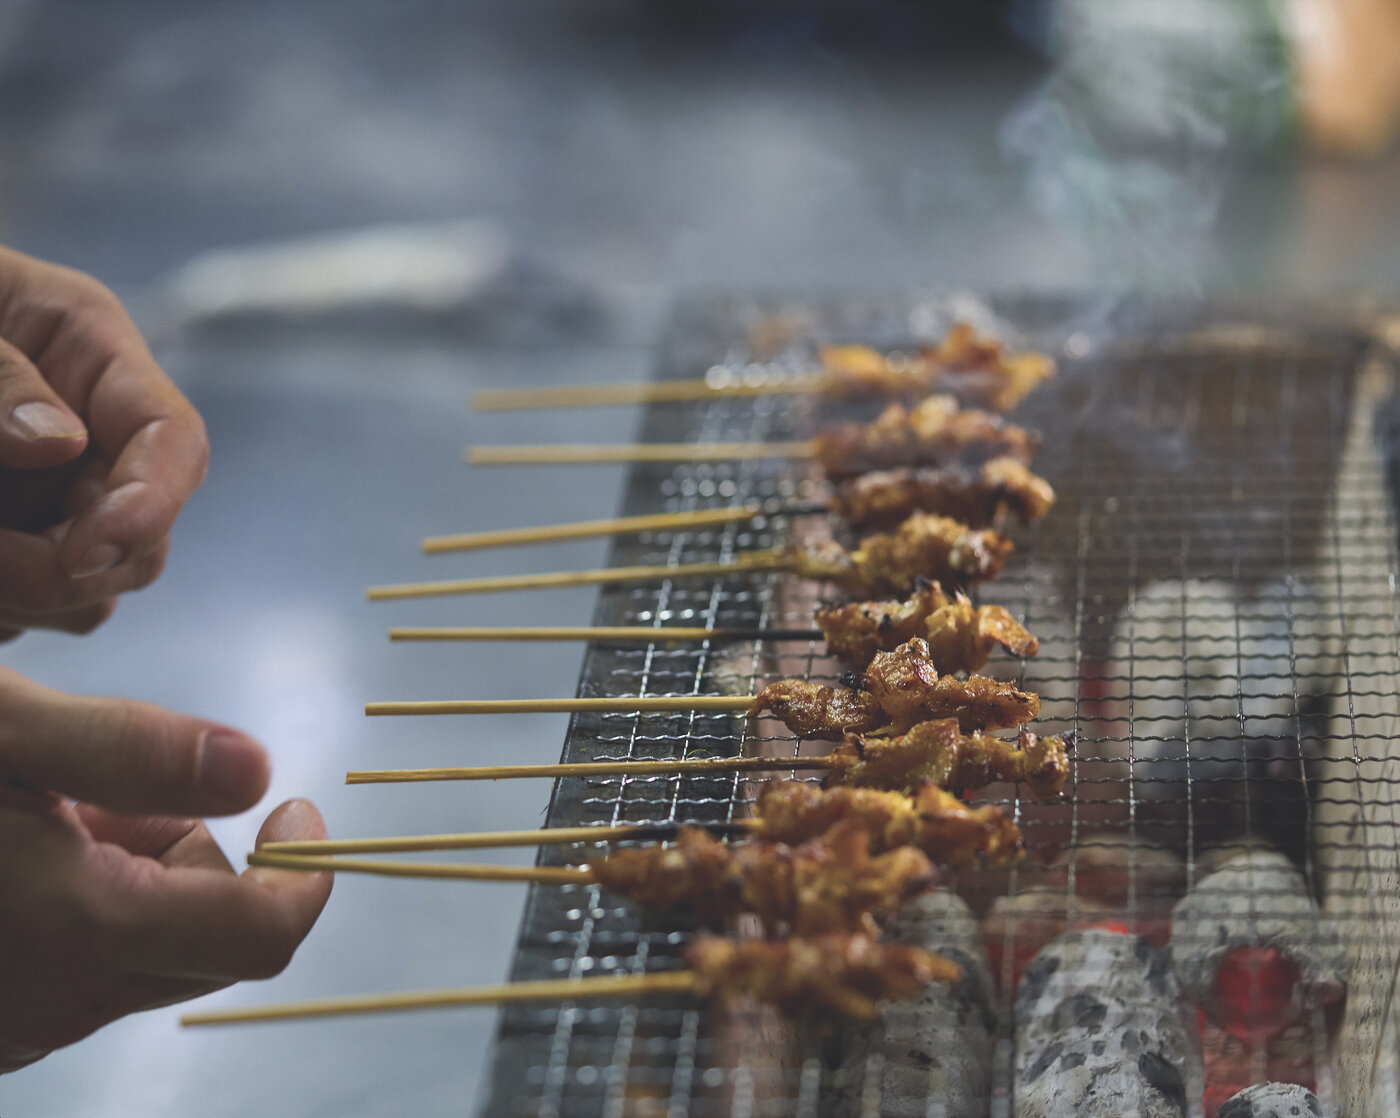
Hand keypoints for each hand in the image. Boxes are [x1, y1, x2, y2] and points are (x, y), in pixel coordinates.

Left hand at [0, 245, 207, 638]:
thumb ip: (0, 378)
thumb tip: (58, 445)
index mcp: (92, 355)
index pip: (174, 442)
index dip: (149, 506)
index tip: (80, 553)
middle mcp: (90, 433)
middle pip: (140, 539)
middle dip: (64, 568)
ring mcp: (51, 495)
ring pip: (88, 592)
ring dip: (22, 597)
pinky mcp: (12, 539)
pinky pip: (27, 610)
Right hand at [0, 667, 331, 1069]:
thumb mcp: (3, 730)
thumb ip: (133, 752)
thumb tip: (258, 767)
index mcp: (82, 927)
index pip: (262, 937)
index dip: (302, 875)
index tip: (297, 805)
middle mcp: (57, 1000)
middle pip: (207, 939)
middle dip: (195, 858)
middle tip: (110, 793)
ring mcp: (14, 1025)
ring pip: (143, 950)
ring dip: (132, 876)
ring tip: (44, 814)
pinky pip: (80, 968)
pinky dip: (81, 908)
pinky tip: (14, 854)